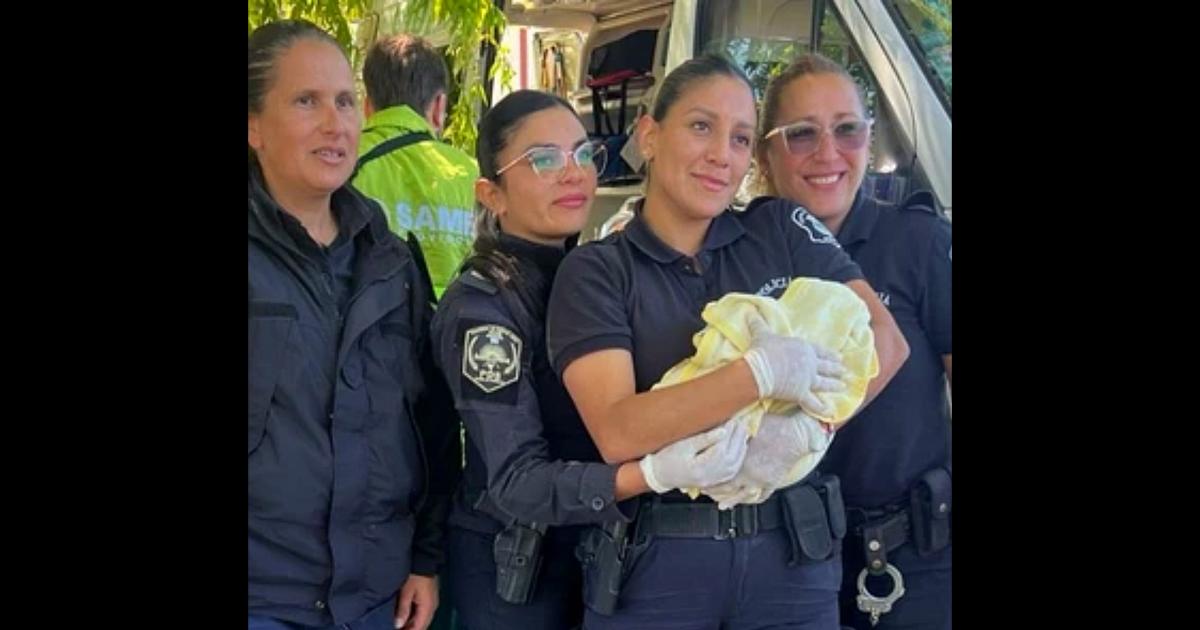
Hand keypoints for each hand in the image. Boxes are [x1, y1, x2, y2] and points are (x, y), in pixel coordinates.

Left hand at [394, 574, 437, 629]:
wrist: (425, 560)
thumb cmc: (415, 575)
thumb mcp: (406, 591)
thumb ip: (403, 609)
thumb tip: (398, 625)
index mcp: (427, 608)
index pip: (419, 628)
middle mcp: (432, 608)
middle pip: (422, 625)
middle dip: (410, 629)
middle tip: (396, 629)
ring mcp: (432, 603)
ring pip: (422, 620)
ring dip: (412, 624)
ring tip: (399, 625)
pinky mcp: (430, 599)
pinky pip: (423, 614)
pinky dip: (414, 618)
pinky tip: (405, 618)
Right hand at [640, 420, 748, 492]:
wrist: (660, 474)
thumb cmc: (667, 458)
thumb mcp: (682, 445)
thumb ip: (704, 439)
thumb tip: (723, 430)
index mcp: (699, 468)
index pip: (720, 450)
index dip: (728, 434)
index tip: (731, 420)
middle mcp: (708, 477)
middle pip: (731, 457)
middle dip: (737, 438)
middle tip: (740, 422)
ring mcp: (712, 480)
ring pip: (734, 465)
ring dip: (740, 447)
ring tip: (742, 432)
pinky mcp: (714, 481)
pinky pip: (732, 471)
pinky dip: (738, 457)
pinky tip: (740, 447)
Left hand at [704, 411, 832, 508]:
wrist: (798, 433)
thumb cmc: (776, 425)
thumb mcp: (749, 423)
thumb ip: (734, 429)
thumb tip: (721, 427)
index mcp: (741, 458)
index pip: (719, 474)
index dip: (709, 478)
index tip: (702, 479)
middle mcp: (750, 473)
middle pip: (727, 488)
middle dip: (716, 492)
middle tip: (706, 493)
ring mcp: (762, 480)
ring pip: (742, 496)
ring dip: (731, 500)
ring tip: (722, 503)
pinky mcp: (773, 482)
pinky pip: (761, 496)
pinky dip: (751, 500)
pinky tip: (746, 500)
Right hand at [742, 317, 845, 416]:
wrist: (762, 368)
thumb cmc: (763, 350)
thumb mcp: (761, 333)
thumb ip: (758, 323)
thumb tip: (749, 312)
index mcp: (803, 348)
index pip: (820, 351)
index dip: (829, 354)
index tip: (838, 356)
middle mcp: (809, 363)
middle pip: (826, 366)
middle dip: (836, 369)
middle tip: (845, 371)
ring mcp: (807, 379)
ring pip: (824, 383)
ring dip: (835, 385)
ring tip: (843, 386)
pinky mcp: (801, 393)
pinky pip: (814, 403)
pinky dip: (822, 408)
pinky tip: (830, 412)